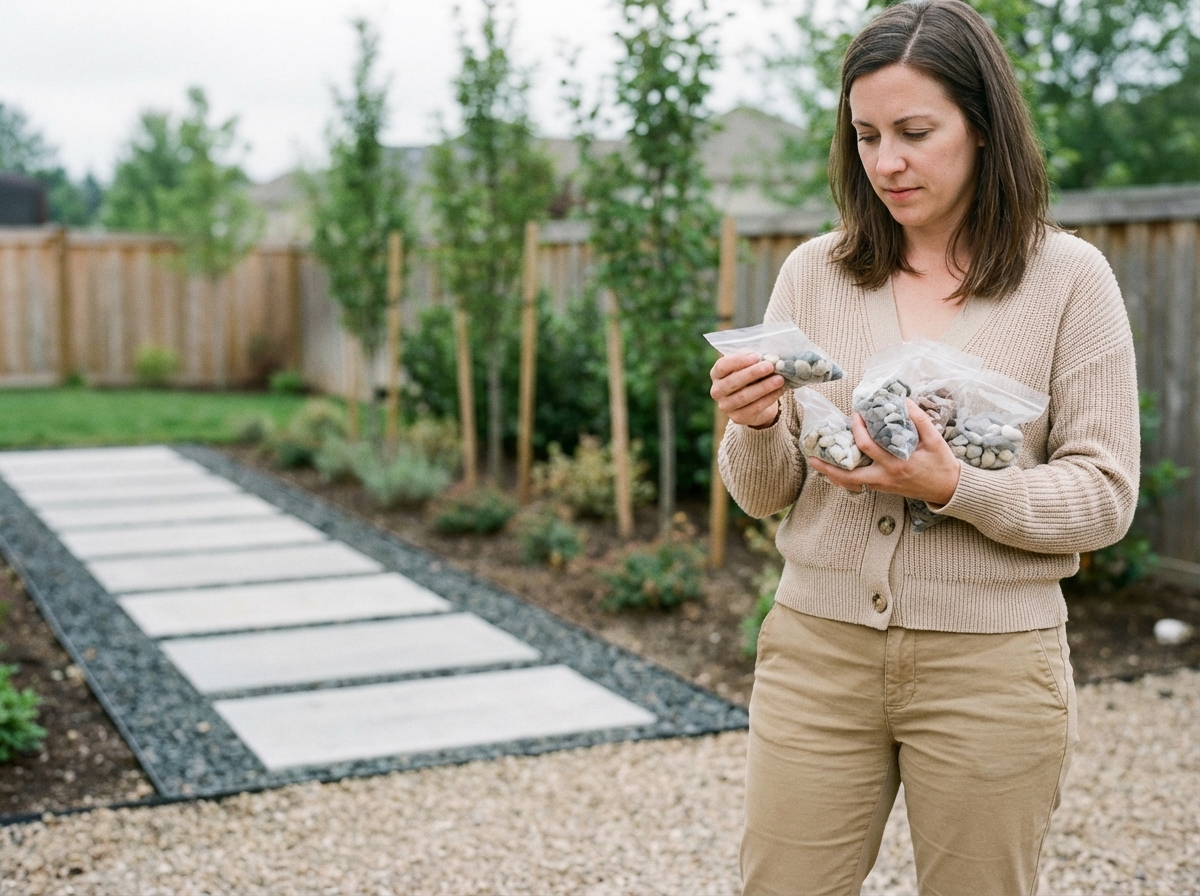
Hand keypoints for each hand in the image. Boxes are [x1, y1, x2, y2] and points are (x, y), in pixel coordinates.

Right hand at [710, 352, 784, 428]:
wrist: (754, 401)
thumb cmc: (750, 377)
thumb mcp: (749, 364)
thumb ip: (754, 359)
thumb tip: (768, 358)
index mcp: (717, 374)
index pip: (722, 366)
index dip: (738, 361)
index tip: (756, 356)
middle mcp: (717, 391)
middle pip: (733, 381)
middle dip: (753, 373)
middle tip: (770, 366)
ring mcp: (725, 406)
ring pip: (744, 396)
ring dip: (764, 387)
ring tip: (780, 379)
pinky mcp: (737, 417)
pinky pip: (754, 408)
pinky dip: (768, 399)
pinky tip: (779, 391)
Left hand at [808, 399, 961, 505]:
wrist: (949, 489)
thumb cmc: (942, 464)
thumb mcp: (935, 440)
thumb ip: (919, 420)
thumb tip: (904, 401)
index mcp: (897, 464)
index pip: (868, 446)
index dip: (858, 429)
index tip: (854, 415)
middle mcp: (885, 478)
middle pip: (849, 476)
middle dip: (829, 466)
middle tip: (812, 455)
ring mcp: (883, 486)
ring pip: (851, 484)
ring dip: (832, 475)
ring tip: (817, 464)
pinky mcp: (883, 489)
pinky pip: (858, 486)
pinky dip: (845, 480)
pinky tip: (835, 472)